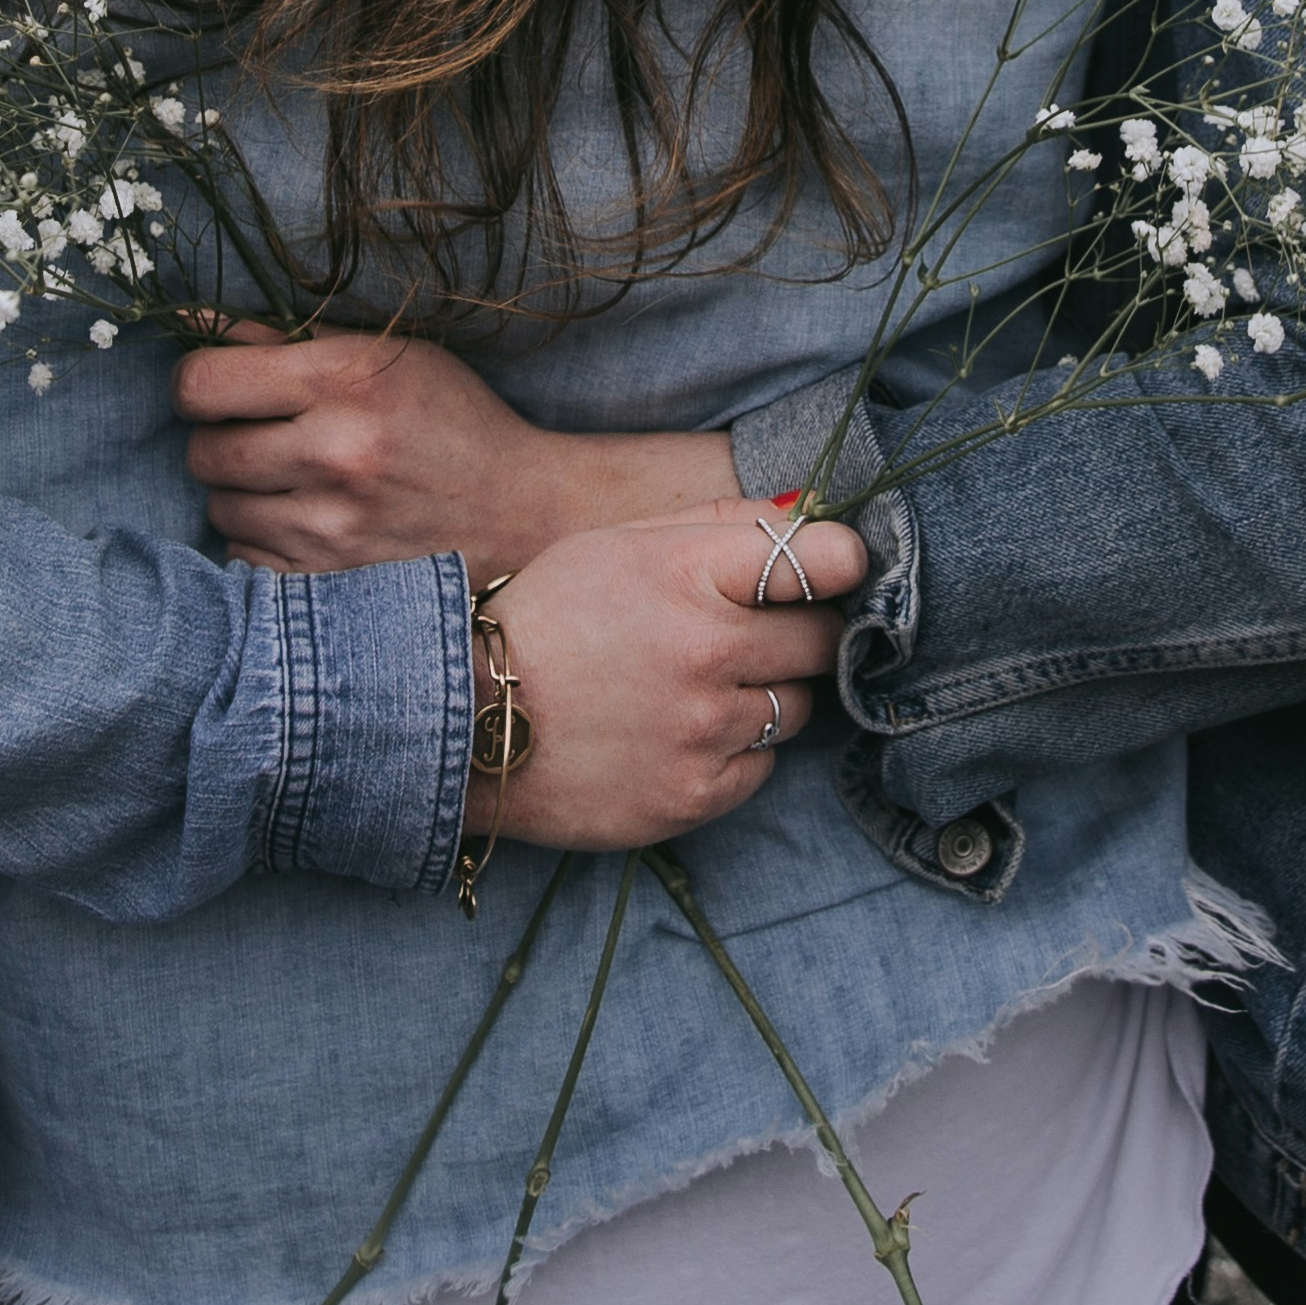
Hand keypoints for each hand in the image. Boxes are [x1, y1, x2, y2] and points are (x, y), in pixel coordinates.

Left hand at [180, 326, 738, 577]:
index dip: (197, 384)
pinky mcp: (332, 581)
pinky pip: (243, 557)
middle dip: (220, 439)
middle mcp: (336, 452)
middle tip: (260, 436)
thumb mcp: (384, 357)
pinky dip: (262, 540)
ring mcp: (332, 526)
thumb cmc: (449, 420)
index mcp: (346, 380)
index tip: (219, 389)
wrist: (521, 512)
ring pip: (219, 507)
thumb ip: (282, 338)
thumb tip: (190, 319)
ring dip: (241, 493)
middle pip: (202, 451)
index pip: (202, 383)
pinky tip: (305, 521)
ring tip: (291, 480)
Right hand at [482, 503, 871, 855]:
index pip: (826, 559)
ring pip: (797, 706)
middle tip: (752, 634)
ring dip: (765, 694)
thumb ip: (718, 522)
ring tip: (697, 688)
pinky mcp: (696, 794)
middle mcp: (706, 650)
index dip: (839, 563)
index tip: (830, 571)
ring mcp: (704, 729)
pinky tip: (678, 734)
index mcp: (687, 572)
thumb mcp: (618, 542)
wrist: (466, 721)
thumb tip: (809, 510)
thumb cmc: (547, 618)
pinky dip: (735, 750)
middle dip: (801, 631)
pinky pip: (762, 764)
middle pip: (824, 639)